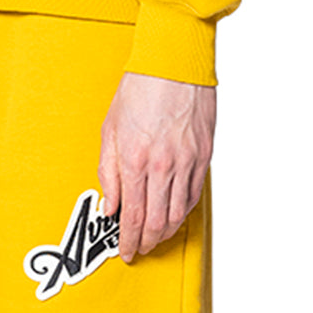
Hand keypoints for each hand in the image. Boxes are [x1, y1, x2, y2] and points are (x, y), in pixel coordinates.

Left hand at [98, 72, 215, 261]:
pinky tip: (174, 217)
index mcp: (134, 160)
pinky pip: (194, 196)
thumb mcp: (110, 131)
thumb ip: (108, 173)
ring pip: (178, 214)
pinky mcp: (203, 156)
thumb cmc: (140, 89)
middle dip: (146, 242)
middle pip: (156, 222)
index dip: (128, 241)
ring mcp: (186, 162)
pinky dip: (183, 213)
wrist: (175, 61)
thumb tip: (110, 206)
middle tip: (139, 249)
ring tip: (156, 238)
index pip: (132, 217)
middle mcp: (162, 166)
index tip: (126, 251)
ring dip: (166, 233)